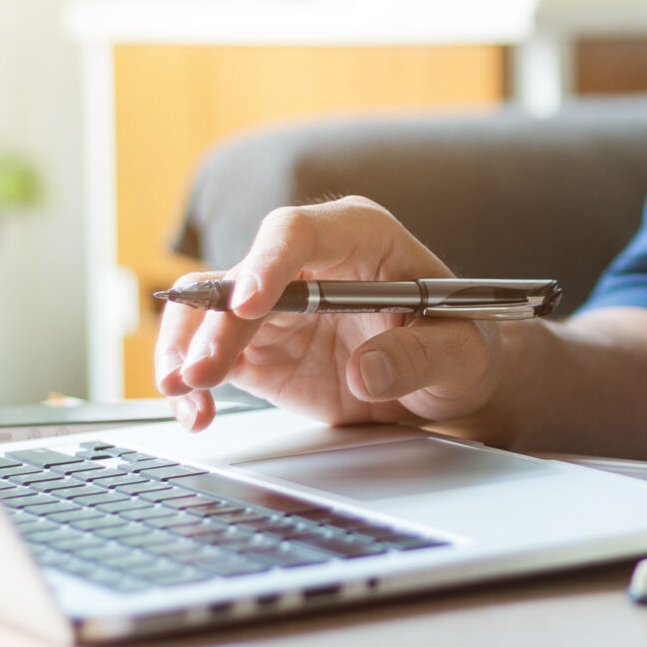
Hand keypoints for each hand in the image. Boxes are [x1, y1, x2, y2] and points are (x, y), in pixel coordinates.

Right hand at [153, 198, 511, 432]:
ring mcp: (276, 304)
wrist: (446, 383)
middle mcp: (307, 261)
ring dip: (187, 348)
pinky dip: (192, 384)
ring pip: (208, 310)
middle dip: (216, 322)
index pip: (297, 232)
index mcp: (360, 237)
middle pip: (241, 276)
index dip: (268, 263)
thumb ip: (423, 356)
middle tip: (204, 371)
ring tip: (184, 392)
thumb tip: (370, 370)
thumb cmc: (460, 347)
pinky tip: (195, 413)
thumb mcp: (462, 353)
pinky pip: (209, 354)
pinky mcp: (258, 347)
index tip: (249, 303)